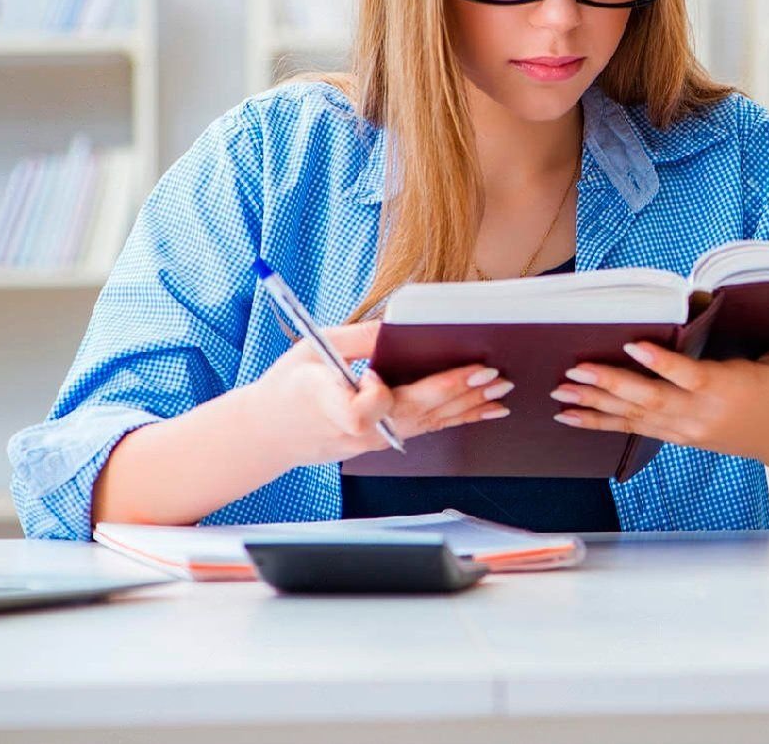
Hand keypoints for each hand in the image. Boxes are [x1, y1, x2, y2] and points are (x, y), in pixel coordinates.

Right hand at [248, 321, 512, 466]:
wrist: (269, 433)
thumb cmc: (289, 386)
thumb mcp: (311, 349)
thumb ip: (355, 339)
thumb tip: (396, 326)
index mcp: (333, 408)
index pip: (365, 410)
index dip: (375, 394)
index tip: (375, 376)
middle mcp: (360, 432)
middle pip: (412, 413)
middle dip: (453, 392)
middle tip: (489, 374)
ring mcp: (377, 442)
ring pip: (428, 423)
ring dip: (467, 405)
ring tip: (499, 389)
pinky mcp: (386, 442)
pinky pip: (428, 428)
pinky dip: (459, 417)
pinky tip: (486, 410)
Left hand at [550, 310, 768, 460]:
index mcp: (729, 389)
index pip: (691, 376)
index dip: (662, 364)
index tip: (634, 345)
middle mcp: (702, 414)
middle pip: (651, 400)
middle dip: (610, 386)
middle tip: (576, 371)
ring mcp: (687, 429)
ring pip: (635, 418)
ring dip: (595, 405)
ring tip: (560, 394)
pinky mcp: (677, 435)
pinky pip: (633, 430)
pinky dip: (600, 423)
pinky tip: (571, 417)